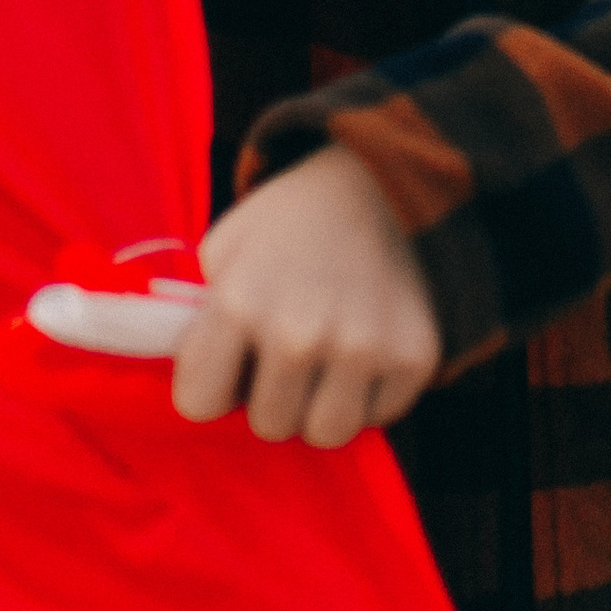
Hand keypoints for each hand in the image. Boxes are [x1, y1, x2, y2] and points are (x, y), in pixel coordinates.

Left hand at [172, 146, 441, 446]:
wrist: (382, 178)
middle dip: (273, 394)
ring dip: (322, 404)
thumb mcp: (225, 247)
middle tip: (288, 350)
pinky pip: (378, 416)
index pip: (198, 403)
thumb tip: (199, 383)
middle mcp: (297, 336)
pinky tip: (369, 344)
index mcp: (239, 305)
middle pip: (269, 426)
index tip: (230, 362)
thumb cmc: (290, 220)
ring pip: (325, 433)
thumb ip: (201, 317)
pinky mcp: (412, 357)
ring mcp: (360, 350)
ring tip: (327, 356)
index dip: (212, 384)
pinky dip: (372, 392)